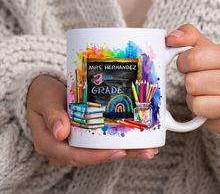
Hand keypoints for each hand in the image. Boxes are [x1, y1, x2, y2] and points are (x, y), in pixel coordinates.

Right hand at [26, 76, 157, 165]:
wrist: (44, 92)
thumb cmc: (42, 95)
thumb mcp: (44, 101)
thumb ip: (51, 115)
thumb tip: (61, 132)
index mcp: (51, 143)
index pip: (75, 156)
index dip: (97, 156)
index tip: (119, 151)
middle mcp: (65, 147)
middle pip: (93, 156)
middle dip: (120, 155)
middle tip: (145, 151)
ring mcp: (75, 142)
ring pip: (100, 151)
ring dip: (125, 151)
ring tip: (148, 148)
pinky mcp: (84, 136)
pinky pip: (101, 142)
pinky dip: (119, 141)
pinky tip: (137, 140)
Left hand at [166, 24, 219, 133]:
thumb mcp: (212, 47)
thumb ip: (190, 37)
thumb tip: (171, 38)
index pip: (193, 59)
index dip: (184, 62)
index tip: (190, 63)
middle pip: (192, 83)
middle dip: (191, 81)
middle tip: (202, 79)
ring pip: (196, 104)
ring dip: (195, 99)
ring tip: (207, 93)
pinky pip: (202, 120)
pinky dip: (203, 113)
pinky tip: (213, 105)